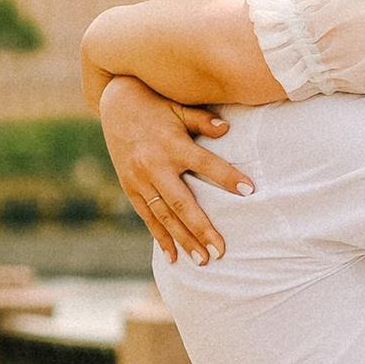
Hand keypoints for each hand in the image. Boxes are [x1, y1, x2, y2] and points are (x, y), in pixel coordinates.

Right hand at [99, 76, 250, 263]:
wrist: (115, 103)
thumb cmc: (156, 104)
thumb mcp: (180, 107)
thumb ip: (203, 120)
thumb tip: (227, 129)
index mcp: (172, 144)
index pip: (206, 163)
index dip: (227, 176)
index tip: (249, 191)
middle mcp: (155, 165)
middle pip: (182, 202)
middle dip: (201, 228)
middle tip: (220, 251)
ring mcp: (139, 179)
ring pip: (164, 215)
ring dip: (183, 240)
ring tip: (202, 260)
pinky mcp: (130, 187)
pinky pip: (147, 217)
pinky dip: (160, 237)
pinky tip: (173, 257)